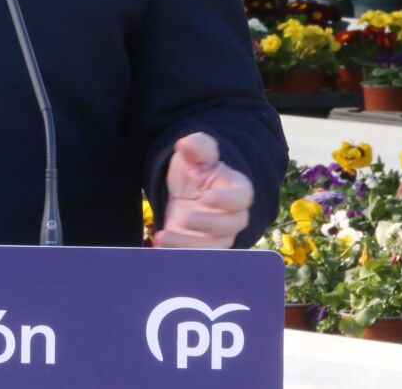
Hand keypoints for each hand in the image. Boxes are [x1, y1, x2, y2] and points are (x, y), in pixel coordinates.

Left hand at [152, 132, 251, 248]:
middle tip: (184, 218)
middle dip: (208, 224)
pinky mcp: (202, 248)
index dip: (228, 199)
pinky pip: (198, 258)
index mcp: (237, 190)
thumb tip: (188, 144)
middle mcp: (233, 216)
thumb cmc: (196, 170)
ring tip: (163, 237)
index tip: (209, 197)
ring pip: (214, 247)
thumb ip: (196, 147)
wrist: (187, 190)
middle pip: (230, 226)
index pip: (242, 197)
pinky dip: (180, 256)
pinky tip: (159, 249)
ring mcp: (219, 235)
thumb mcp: (194, 154)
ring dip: (189, 245)